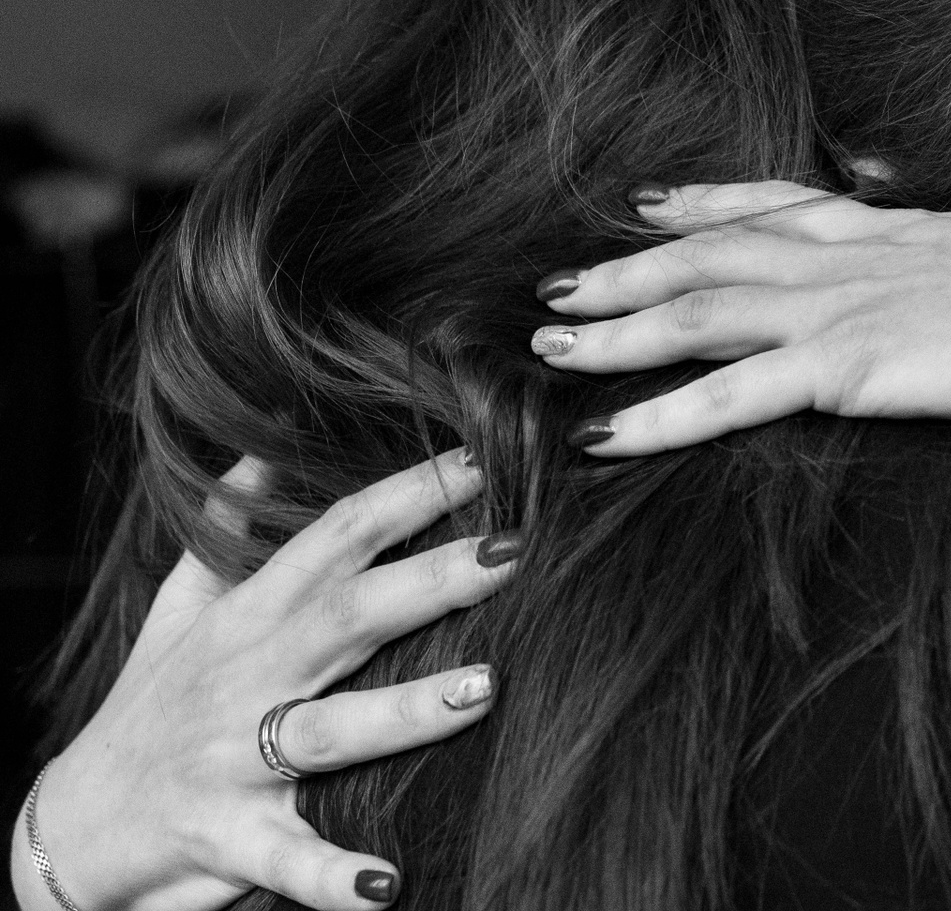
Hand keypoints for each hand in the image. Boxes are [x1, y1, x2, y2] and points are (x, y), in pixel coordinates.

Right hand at [13, 452, 518, 910]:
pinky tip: (387, 885)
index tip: (482, 457)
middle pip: (348, 616)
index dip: (408, 494)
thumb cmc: (148, 709)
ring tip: (485, 689)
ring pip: (330, 730)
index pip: (337, 537)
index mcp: (250, 617)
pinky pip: (286, 858)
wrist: (68, 832)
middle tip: (514, 551)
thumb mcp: (178, 609)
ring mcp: (234, 759)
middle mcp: (247, 677)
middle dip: (431, 581)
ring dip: (407, 712)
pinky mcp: (224, 838)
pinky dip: (333, 875)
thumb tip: (260, 451)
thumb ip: (224, 532)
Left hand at [533, 182, 950, 453]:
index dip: (703, 206)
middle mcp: (855, 255)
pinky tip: (607, 434)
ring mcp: (849, 307)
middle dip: (627, 270)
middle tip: (556, 285)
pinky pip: (734, 396)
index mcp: (896, 228)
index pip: (777, 205)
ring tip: (549, 346)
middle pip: (712, 254)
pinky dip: (661, 414)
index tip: (645, 207)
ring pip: (700, 313)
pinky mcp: (856, 367)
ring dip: (617, 331)